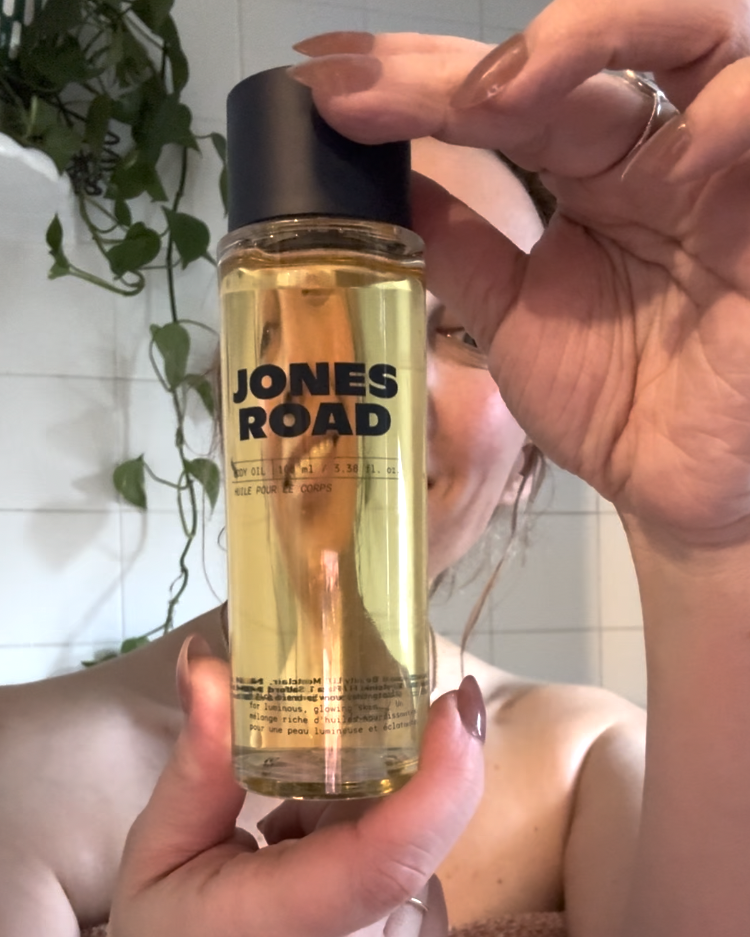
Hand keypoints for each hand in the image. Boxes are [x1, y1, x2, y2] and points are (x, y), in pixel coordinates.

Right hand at [93, 639, 484, 936]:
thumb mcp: (155, 855)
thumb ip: (201, 762)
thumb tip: (214, 663)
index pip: (383, 860)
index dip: (440, 776)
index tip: (455, 705)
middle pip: (404, 844)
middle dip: (367, 798)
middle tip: (293, 814)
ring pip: (419, 870)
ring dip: (371, 845)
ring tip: (295, 875)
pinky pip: (425, 907)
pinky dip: (386, 887)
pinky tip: (328, 911)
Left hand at [290, 1, 749, 549]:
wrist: (671, 489)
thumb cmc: (609, 406)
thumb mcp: (512, 317)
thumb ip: (458, 246)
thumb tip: (379, 180)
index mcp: (598, 173)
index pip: (515, 92)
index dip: (423, 77)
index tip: (329, 83)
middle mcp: (658, 152)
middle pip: (597, 39)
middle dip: (493, 49)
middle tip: (396, 86)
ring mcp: (724, 170)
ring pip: (704, 29)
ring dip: (598, 36)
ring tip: (495, 98)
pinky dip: (725, 111)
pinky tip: (652, 144)